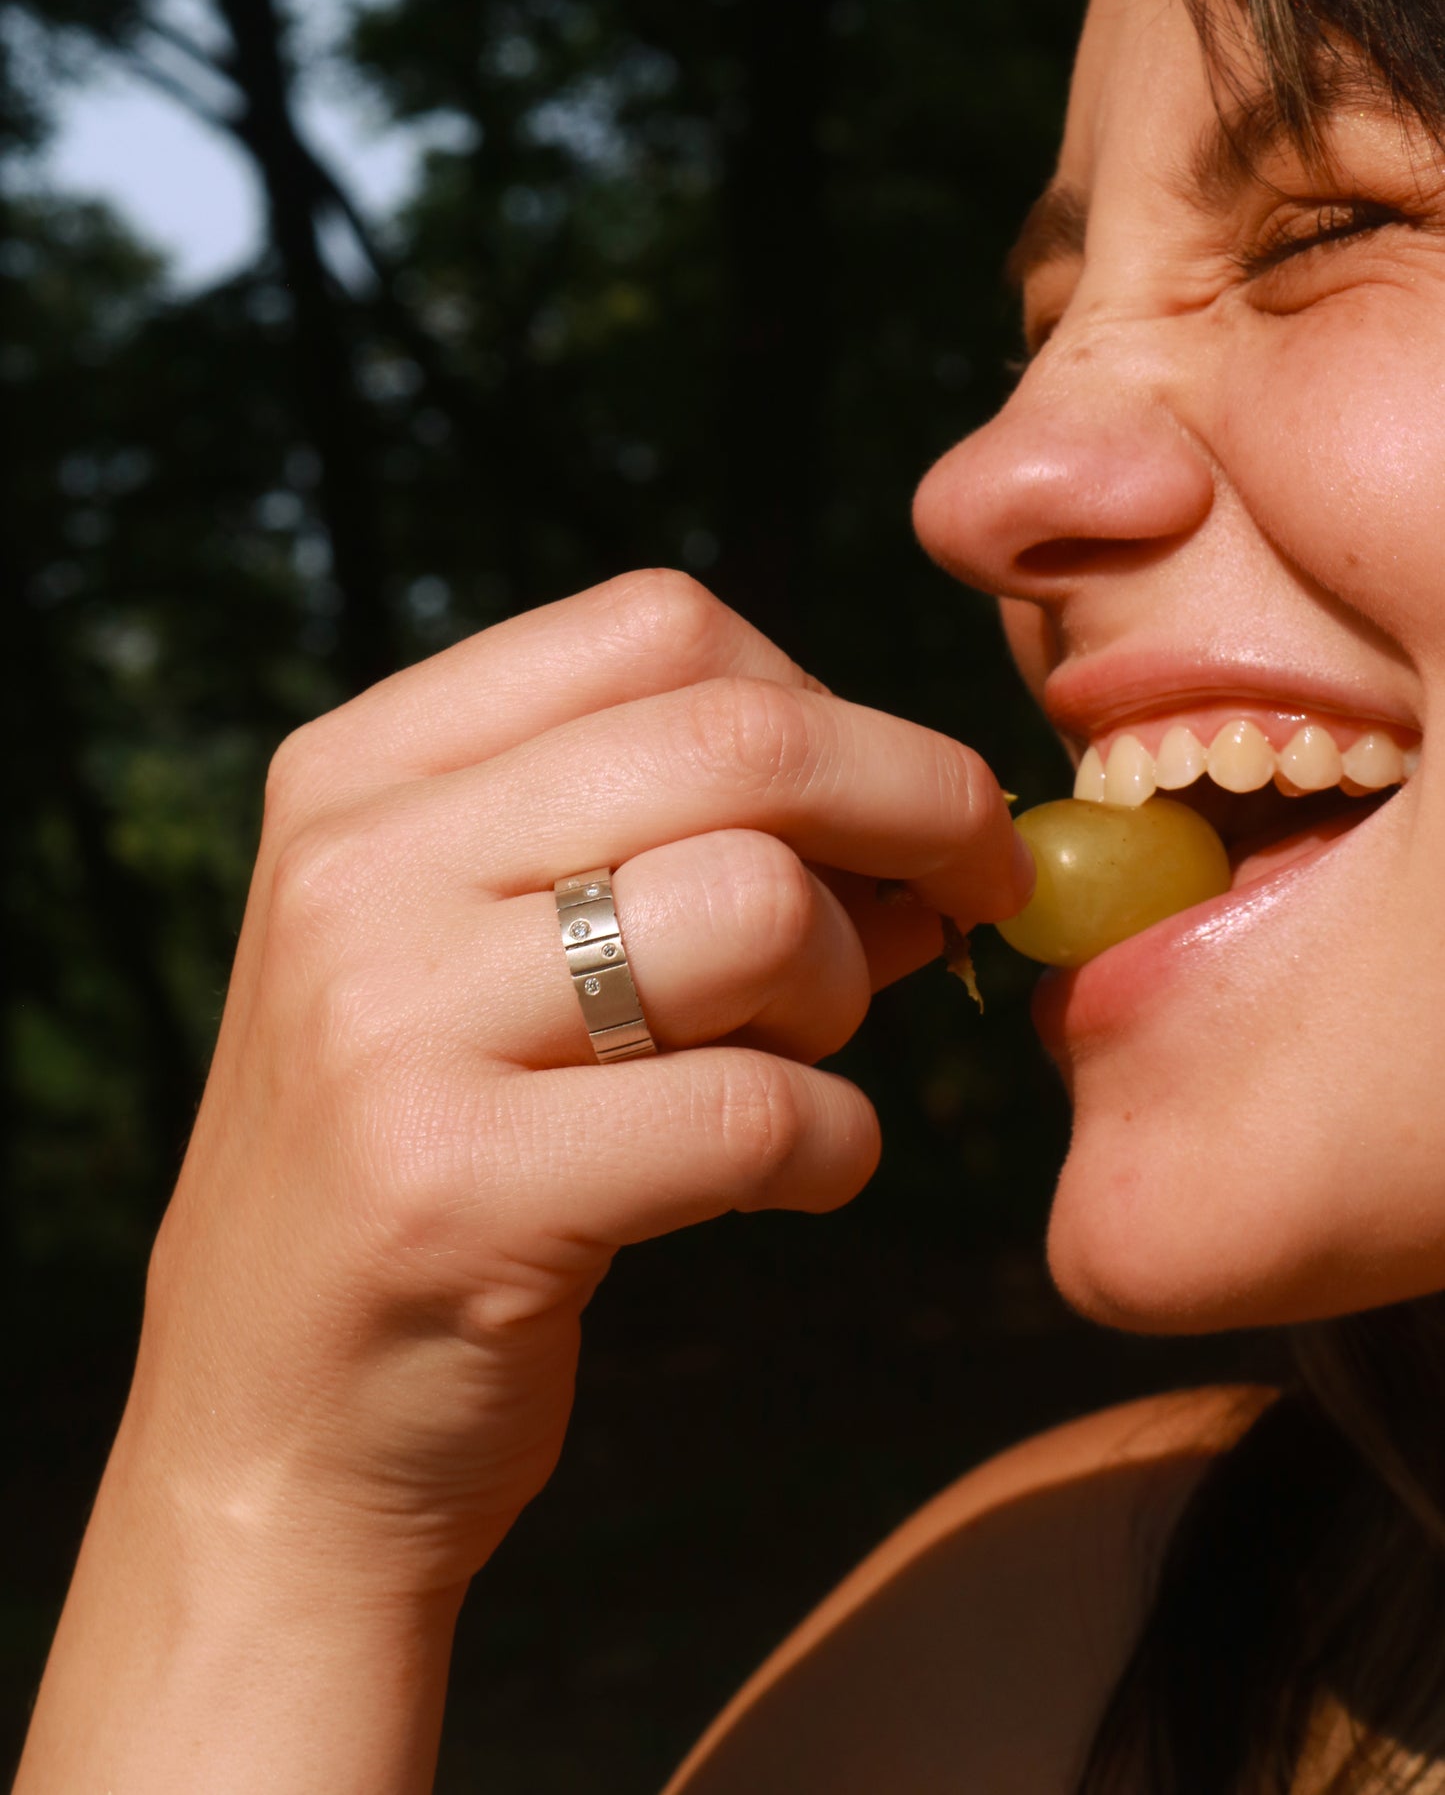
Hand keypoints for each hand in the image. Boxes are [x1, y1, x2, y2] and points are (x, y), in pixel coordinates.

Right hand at [122, 571, 1029, 1599]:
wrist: (271, 1427)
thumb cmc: (439, 1151)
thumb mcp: (489, 951)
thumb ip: (664, 842)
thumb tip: (928, 812)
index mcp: (360, 771)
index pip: (658, 628)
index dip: (831, 701)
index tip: (905, 799)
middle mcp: (354, 868)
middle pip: (737, 737)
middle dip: (919, 802)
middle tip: (981, 887)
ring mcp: (386, 1026)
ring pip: (754, 906)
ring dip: (841, 986)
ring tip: (806, 1055)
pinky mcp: (453, 1195)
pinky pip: (755, 1112)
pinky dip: (837, 1143)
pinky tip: (802, 1174)